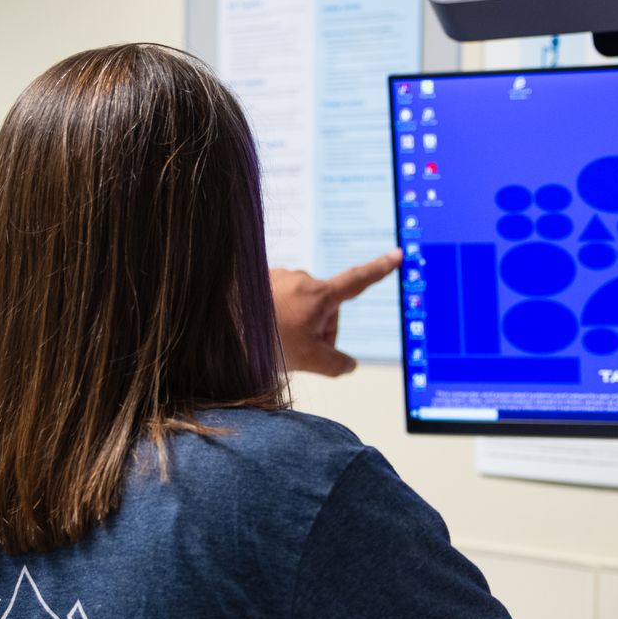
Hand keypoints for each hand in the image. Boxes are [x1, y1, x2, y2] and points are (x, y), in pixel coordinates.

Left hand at [271, 249, 402, 375]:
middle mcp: (302, 279)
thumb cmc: (263, 341)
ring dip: (297, 324)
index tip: (398, 254)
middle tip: (299, 349)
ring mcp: (280, 277)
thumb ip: (337, 365)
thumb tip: (350, 365)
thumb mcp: (308, 361)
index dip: (380, 269)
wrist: (219, 326)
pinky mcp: (262, 280)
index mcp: (319, 295)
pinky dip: (279, 317)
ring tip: (275, 341)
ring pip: (303, 307)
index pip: (358, 280)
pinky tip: (265, 331)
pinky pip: (282, 302)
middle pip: (327, 309)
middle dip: (320, 330)